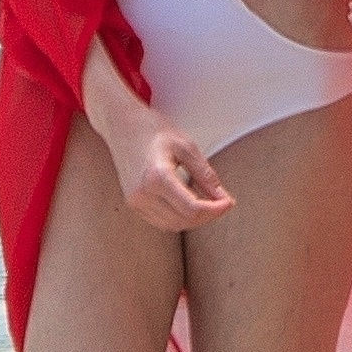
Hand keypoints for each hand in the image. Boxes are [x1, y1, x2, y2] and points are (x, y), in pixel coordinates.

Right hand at [104, 111, 234, 230]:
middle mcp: (142, 193)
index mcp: (157, 177)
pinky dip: (179, 218)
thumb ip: (206, 176)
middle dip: (208, 215)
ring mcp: (135, 201)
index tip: (229, 202)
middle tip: (223, 202)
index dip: (215, 210)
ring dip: (194, 219)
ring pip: (172, 225)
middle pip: (183, 220)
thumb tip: (223, 198)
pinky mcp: (133, 203)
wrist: (122, 125)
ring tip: (208, 203)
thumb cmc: (152, 130)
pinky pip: (161, 221)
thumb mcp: (187, 147)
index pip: (192, 209)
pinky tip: (189, 204)